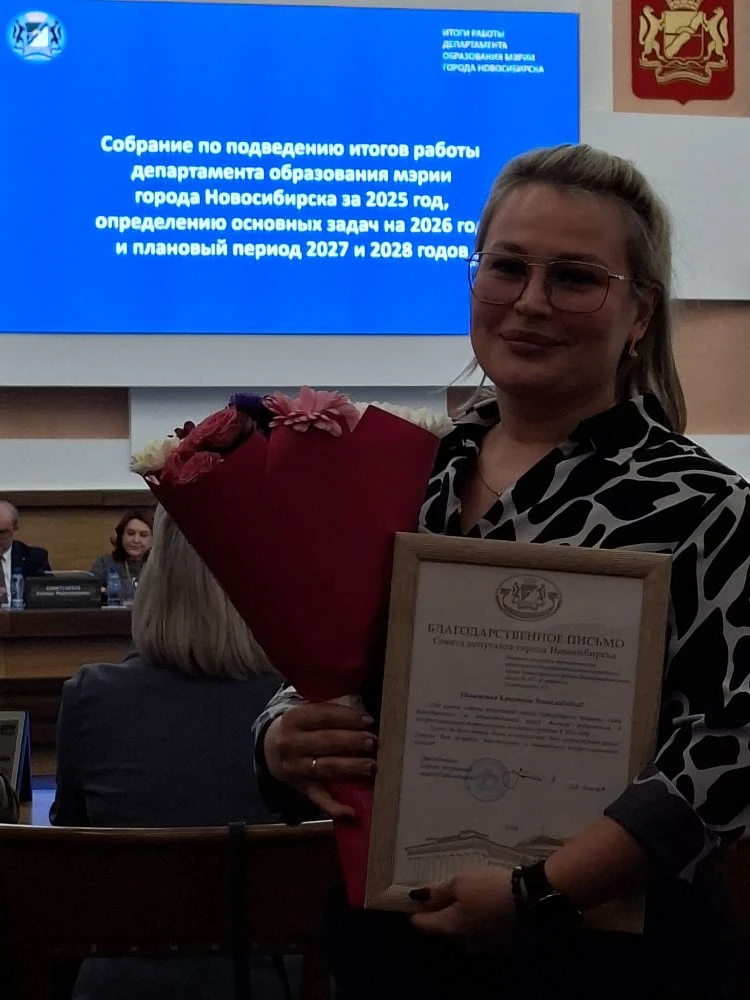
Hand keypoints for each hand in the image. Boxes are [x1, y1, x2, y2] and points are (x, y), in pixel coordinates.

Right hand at [264, 702, 376, 817]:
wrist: (271, 750)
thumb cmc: (300, 727)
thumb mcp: (305, 711)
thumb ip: (327, 710)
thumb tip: (362, 712)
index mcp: (293, 719)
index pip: (324, 715)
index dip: (348, 718)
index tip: (369, 720)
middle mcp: (291, 744)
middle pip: (327, 741)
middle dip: (354, 741)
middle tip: (373, 741)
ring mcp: (295, 768)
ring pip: (326, 767)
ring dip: (352, 767)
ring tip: (372, 764)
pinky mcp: (301, 787)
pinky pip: (318, 798)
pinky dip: (335, 807)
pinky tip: (352, 811)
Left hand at [410, 866, 516, 950]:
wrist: (532, 900)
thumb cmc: (490, 887)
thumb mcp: (461, 881)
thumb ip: (439, 891)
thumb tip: (417, 897)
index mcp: (451, 927)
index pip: (424, 924)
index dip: (416, 912)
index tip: (414, 902)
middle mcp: (465, 943)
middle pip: (446, 931)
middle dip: (442, 916)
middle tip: (445, 898)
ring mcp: (486, 948)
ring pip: (467, 935)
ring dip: (464, 922)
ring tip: (470, 903)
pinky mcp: (504, 947)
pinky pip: (486, 936)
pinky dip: (483, 925)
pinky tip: (490, 912)